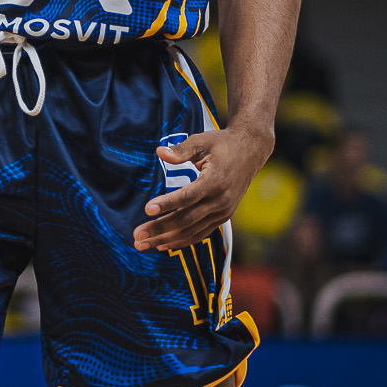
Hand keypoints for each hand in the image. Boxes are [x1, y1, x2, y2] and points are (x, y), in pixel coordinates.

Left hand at [137, 122, 274, 252]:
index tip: (147, 209)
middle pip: (187, 219)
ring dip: (166, 240)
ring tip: (142, 244)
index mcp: (216, 180)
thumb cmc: (222, 144)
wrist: (250, 152)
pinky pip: (200, 233)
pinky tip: (163, 245)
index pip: (188, 196)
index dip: (168, 204)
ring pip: (192, 231)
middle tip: (137, 235)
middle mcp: (221, 200)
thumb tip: (159, 152)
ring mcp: (223, 211)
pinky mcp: (223, 217)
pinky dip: (182, 241)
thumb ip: (181, 150)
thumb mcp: (202, 141)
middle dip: (160, 229)